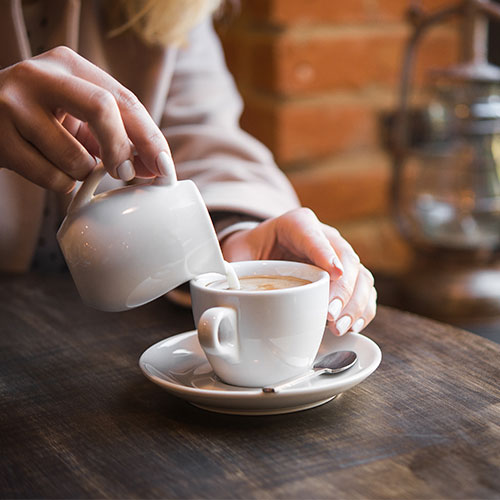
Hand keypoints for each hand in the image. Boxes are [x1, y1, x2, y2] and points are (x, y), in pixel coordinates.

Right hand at [0, 46, 172, 191]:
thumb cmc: (39, 120)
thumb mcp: (76, 115)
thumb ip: (115, 136)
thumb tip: (157, 168)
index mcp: (69, 65)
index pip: (125, 99)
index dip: (151, 137)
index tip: (166, 169)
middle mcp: (41, 75)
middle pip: (103, 108)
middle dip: (122, 149)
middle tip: (126, 174)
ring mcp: (13, 103)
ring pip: (76, 155)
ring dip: (81, 173)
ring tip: (65, 163)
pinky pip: (51, 176)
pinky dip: (59, 183)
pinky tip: (45, 167)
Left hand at [220, 208, 376, 335]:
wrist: (263, 253)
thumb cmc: (250, 253)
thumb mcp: (234, 255)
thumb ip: (227, 268)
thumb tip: (223, 292)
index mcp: (295, 224)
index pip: (311, 233)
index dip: (324, 252)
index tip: (333, 273)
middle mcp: (323, 237)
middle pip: (345, 256)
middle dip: (342, 288)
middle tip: (330, 314)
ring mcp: (338, 256)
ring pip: (361, 275)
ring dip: (355, 303)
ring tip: (340, 326)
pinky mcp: (346, 277)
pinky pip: (364, 291)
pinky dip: (363, 309)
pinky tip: (354, 325)